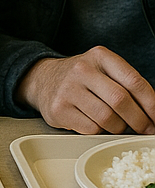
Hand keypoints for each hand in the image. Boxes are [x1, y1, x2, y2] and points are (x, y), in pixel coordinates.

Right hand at [15, 47, 154, 133]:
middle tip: (146, 129)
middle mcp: (81, 70)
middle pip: (121, 101)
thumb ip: (127, 85)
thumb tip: (154, 114)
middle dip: (140, 121)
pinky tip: (95, 122)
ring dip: (119, 127)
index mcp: (99, 56)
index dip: (151, 103)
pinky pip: (91, 129)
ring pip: (107, 119)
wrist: (43, 79)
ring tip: (116, 123)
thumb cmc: (83, 78)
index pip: (133, 81)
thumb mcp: (104, 70)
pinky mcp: (59, 109)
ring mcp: (68, 90)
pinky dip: (99, 130)